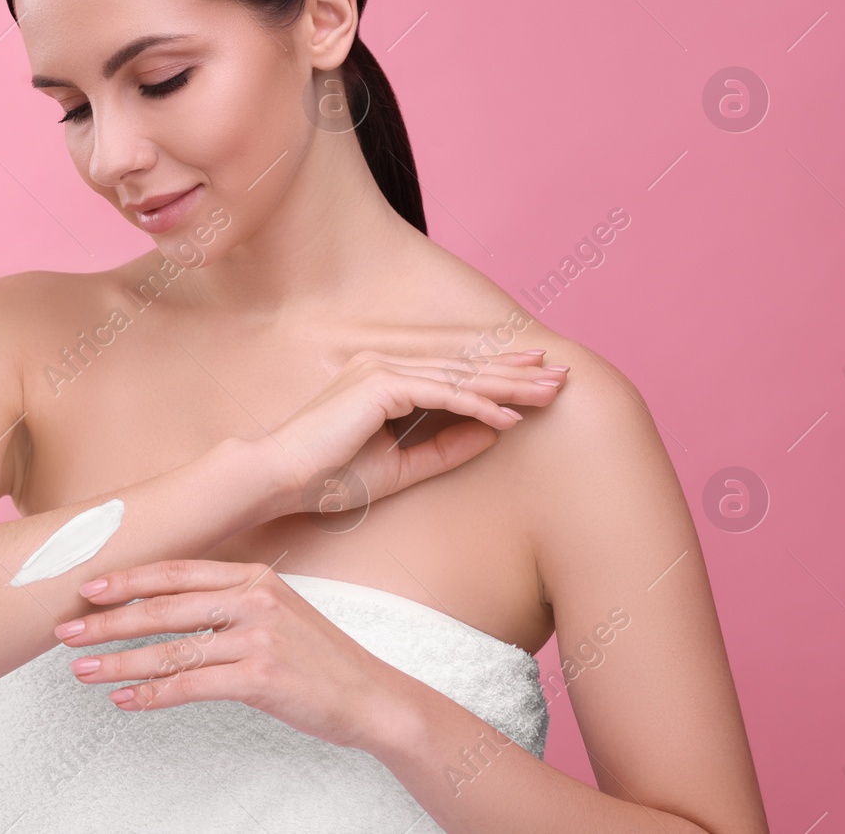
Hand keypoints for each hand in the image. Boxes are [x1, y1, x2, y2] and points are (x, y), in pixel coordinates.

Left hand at [55, 559, 397, 747]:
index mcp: (254, 575)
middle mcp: (253, 599)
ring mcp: (258, 638)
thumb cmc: (317, 657)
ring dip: (118, 661)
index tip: (87, 587)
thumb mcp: (277, 610)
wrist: (370, 696)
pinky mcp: (260, 678)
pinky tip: (125, 700)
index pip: (177, 572)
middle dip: (107, 620)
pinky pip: (191, 686)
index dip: (128, 579)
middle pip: (163, 607)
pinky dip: (152, 694)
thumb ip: (229, 599)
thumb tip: (169, 604)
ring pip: (170, 649)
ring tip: (82, 670)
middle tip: (66, 631)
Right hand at [253, 349, 566, 518]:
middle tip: (562, 374)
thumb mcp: (402, 466)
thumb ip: (446, 447)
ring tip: (550, 392)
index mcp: (386, 378)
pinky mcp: (381, 385)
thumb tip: (496, 431)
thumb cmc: (331, 478)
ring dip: (509, 385)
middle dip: (516, 372)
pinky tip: (511, 416)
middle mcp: (386, 365)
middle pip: (465, 369)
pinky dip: (479, 405)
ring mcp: (383, 370)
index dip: (499, 375)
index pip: (455, 375)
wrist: (282, 479)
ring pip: (461, 378)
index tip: (538, 379)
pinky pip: (443, 394)